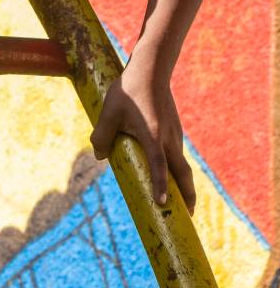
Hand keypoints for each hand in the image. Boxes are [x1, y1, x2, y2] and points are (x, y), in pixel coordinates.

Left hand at [90, 57, 195, 213]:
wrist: (150, 70)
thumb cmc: (128, 91)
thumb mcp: (108, 113)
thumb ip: (101, 136)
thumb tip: (99, 157)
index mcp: (152, 135)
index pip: (159, 166)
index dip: (161, 185)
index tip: (163, 203)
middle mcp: (168, 138)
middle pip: (183, 173)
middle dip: (187, 196)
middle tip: (188, 217)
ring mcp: (175, 134)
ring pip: (182, 165)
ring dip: (183, 185)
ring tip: (180, 205)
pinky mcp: (175, 129)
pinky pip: (177, 155)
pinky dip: (177, 170)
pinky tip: (169, 177)